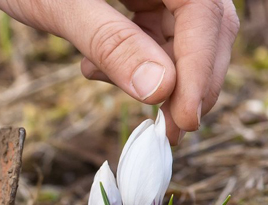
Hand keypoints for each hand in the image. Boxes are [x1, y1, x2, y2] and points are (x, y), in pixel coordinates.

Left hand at [0, 0, 239, 143]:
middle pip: (206, 25)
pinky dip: (135, 60)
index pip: (203, 13)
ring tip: (106, 86)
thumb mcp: (60, 6)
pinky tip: (93, 68)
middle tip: (171, 130)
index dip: (200, 69)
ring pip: (183, 34)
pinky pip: (155, 31)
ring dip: (159, 75)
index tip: (185, 119)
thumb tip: (160, 90)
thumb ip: (110, 42)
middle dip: (189, 80)